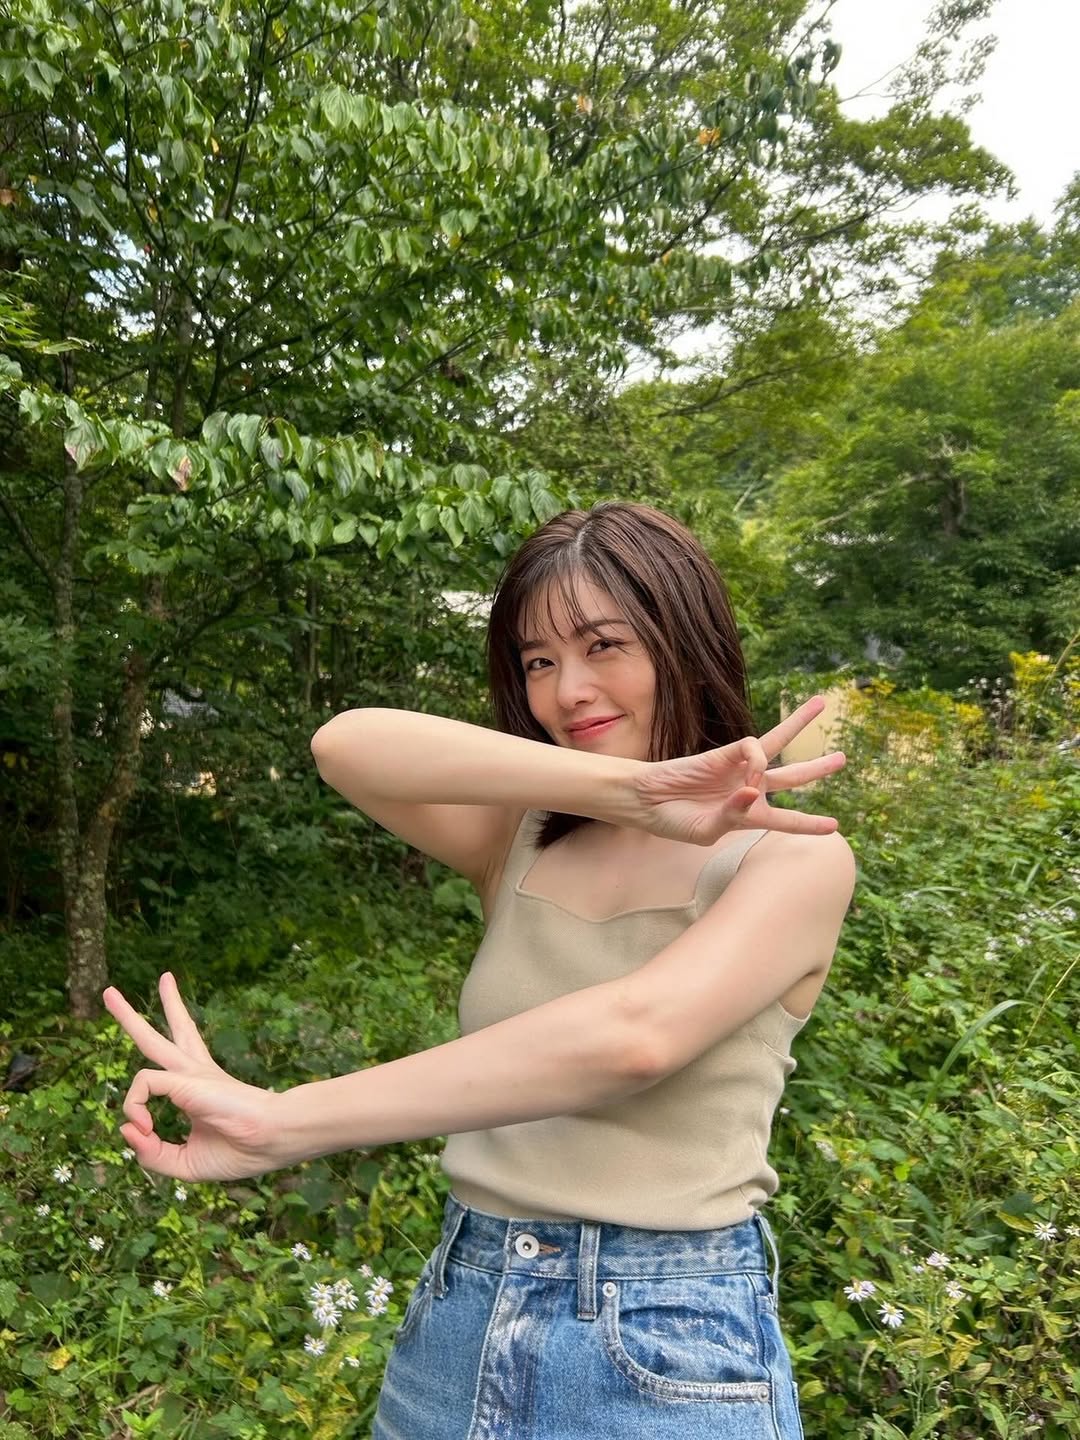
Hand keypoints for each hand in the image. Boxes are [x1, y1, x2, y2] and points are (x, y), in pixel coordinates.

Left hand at [102, 972, 281, 1182]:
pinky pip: (143, 1084)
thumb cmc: (240, 1151)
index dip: (142, 1112)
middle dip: (134, 1019)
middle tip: (111, 993)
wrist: (272, 1138)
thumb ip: (153, 1154)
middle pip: (161, 1039)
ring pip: (151, 1040)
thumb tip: (127, 1129)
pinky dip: (136, 1107)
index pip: (168, 1079)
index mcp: (198, 1091)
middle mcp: (194, 1075)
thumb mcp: (185, 1162)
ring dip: (127, 1017)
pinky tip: (144, 1126)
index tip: (145, 1136)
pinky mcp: (185, 1077)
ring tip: (108, 992)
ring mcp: (190, 1074)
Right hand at [632, 695, 846, 844]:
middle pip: (791, 776)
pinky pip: (752, 748)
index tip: (835, 825)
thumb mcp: (706, 832)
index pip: (785, 819)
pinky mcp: (725, 752)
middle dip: (817, 768)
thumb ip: (733, 816)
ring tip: (820, 704)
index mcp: (748, 816)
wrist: (646, 800)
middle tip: (843, 758)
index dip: (809, 823)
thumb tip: (754, 791)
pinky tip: (749, 775)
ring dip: (798, 725)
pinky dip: (756, 761)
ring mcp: (738, 769)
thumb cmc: (674, 821)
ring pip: (776, 745)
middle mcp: (748, 789)